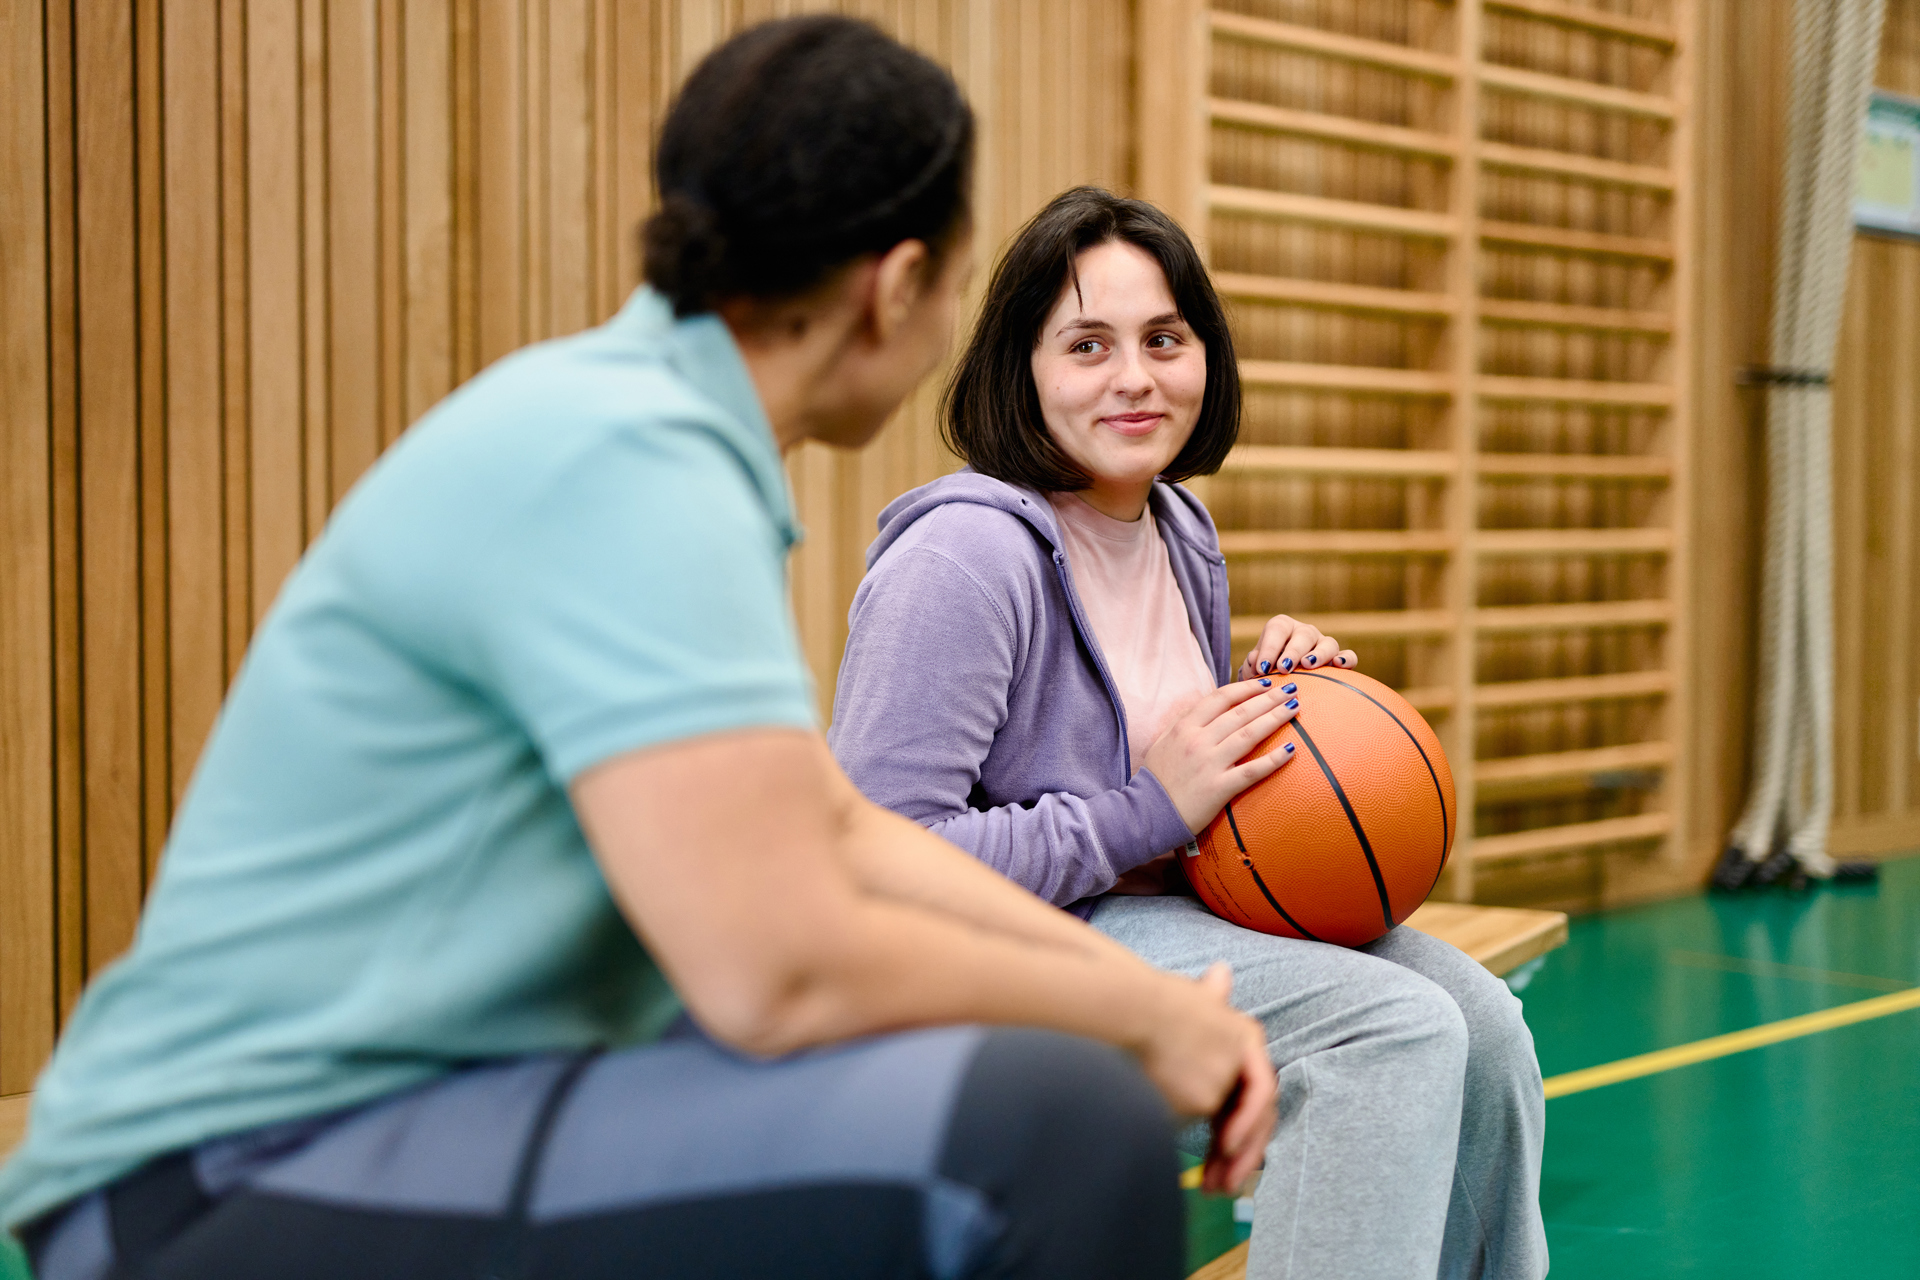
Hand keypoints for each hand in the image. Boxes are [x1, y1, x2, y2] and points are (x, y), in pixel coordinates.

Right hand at [1135, 963, 1275, 1195]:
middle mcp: (1241, 1060)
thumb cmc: (1151, 998)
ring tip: (1212, 1186)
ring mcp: (1224, 1081)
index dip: (1251, 1123)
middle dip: (1245, 1155)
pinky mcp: (1205, 1099)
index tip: (1232, 1149)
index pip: (1260, 1091)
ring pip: (1220, 1125)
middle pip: (1255, 1115)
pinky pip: (1193, 1127)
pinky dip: (1192, 1148)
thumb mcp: (1190, 995)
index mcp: (1245, 1035)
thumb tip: (1222, 973)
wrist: (1129, 1006)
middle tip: (1230, 1184)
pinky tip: (1185, 1162)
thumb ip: (1209, 995)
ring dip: (1224, 1163)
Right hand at [1142, 678, 1301, 832]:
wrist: (1146, 814)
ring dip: (1275, 718)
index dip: (1246, 688)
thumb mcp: (1163, 743)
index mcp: (1185, 727)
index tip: (1266, 683)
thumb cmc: (1156, 779)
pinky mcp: (1219, 788)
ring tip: (1294, 708)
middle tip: (1292, 689)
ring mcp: (1209, 764)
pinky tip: (1290, 750)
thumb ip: (1183, 723)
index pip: (1221, 698)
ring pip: (1249, 734)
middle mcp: (1198, 741)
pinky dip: (1272, 760)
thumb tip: (1204, 707)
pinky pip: (1251, 770)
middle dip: (1269, 698)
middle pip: (1241, 712)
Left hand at [1236, 614, 1356, 680]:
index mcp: (1281, 628)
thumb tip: (1256, 660)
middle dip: (1293, 651)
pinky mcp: (1339, 659)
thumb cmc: (1264, 676)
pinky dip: (1346, 659)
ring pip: (1328, 643)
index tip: (1262, 668)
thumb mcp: (1253, 670)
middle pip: (1303, 635)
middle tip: (1284, 668)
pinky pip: (1348, 656)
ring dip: (1319, 654)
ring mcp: (1323, 645)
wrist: (1280, 687)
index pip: (1277, 630)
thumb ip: (1252, 665)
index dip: (1269, 647)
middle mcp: (1304, 633)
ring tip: (1308, 665)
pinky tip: (1338, 666)